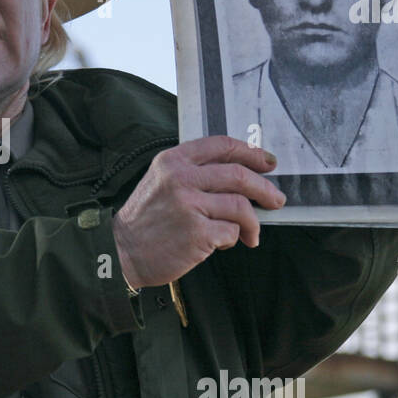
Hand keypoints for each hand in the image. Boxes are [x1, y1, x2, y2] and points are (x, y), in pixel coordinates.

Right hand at [111, 136, 284, 288]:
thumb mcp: (161, 181)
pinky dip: (233, 239)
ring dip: (253, 223)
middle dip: (265, 189)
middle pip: (239, 175)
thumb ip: (194, 172)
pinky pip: (231, 232)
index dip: (251, 153)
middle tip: (276, 200)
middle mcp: (181, 179)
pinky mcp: (197, 233)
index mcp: (173, 161)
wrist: (121, 251)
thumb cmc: (146, 220)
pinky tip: (222, 244)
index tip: (268, 163)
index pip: (221, 146)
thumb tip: (242, 176)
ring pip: (241, 206)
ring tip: (251, 234)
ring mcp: (189, 206)